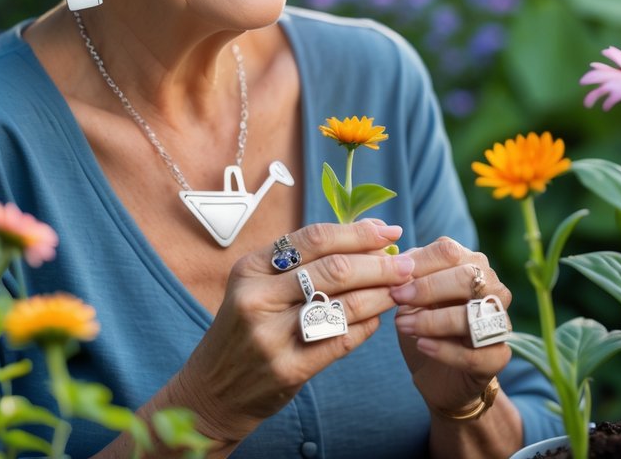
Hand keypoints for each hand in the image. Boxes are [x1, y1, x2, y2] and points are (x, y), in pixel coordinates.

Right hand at [172, 219, 413, 443]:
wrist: (213, 391)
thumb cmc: (244, 330)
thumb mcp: (255, 287)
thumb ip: (298, 265)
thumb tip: (365, 238)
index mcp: (250, 269)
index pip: (314, 238)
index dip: (357, 231)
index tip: (387, 229)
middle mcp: (257, 298)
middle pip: (335, 269)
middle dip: (380, 262)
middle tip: (407, 261)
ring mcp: (271, 336)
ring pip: (345, 304)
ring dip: (382, 293)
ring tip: (402, 288)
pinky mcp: (288, 369)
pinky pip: (343, 339)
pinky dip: (368, 324)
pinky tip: (379, 317)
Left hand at [391, 238, 511, 414]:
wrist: (437, 374)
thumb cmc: (424, 323)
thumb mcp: (412, 295)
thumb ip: (407, 274)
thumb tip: (393, 259)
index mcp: (473, 265)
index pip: (449, 251)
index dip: (418, 263)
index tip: (391, 277)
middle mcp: (493, 289)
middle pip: (467, 277)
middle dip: (427, 288)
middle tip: (397, 299)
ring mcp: (500, 323)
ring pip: (473, 316)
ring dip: (432, 320)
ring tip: (402, 326)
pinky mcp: (497, 358)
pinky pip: (477, 354)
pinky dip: (446, 351)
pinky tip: (423, 345)